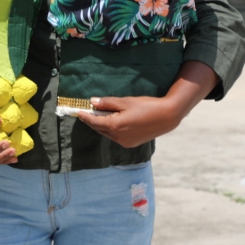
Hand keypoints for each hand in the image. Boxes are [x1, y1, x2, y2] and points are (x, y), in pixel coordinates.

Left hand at [76, 61, 219, 147]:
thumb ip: (107, 103)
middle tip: (87, 112)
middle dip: (93, 120)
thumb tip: (92, 102)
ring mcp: (124, 142)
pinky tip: (113, 122)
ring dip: (102, 125)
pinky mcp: (131, 144)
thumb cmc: (146, 106)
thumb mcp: (125, 101)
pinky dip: (112, 130)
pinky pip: (116, 137)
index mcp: (114, 126)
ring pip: (108, 133)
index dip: (85, 116)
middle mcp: (117, 137)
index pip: (94, 121)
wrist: (166, 117)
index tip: (78, 112)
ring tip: (100, 116)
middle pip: (100, 128)